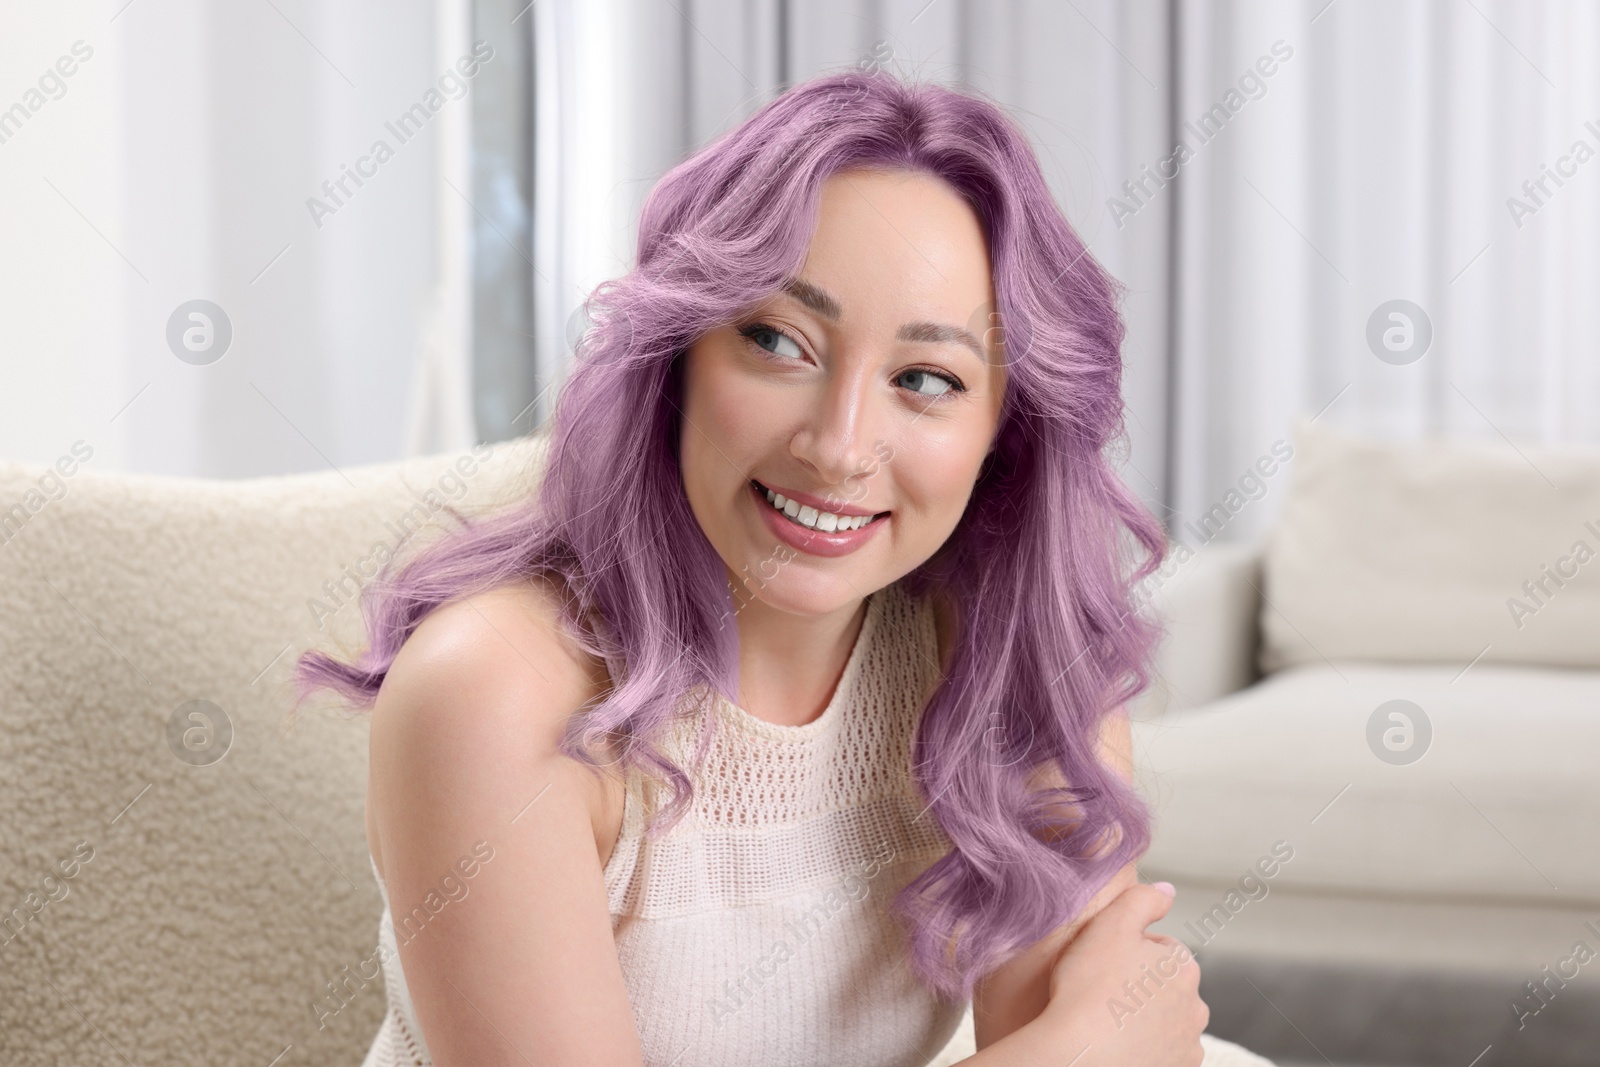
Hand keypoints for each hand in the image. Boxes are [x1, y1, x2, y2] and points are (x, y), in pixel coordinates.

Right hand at [1043, 881, 1207, 1066]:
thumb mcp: (1110, 925)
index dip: (1128, 953)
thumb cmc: (1088, 989)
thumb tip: (1167, 891)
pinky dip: (1143, 1052)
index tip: (1104, 965)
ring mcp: (1187, 1048)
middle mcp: (1195, 1009)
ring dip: (1143, 1022)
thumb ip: (1142, 899)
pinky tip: (1116, 1047)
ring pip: (1164, 1024)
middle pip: (1166, 989)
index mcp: (1183, 969)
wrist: (1077, 1056)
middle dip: (1141, 988)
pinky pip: (1160, 1056)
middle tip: (1102, 993)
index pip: (1160, 949)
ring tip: (1106, 1023)